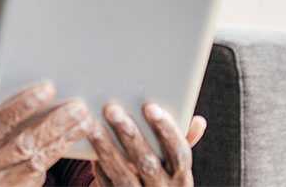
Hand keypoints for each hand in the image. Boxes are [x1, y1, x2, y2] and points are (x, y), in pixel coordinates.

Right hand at [0, 82, 92, 186]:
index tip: (47, 88)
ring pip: (35, 161)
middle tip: (78, 106)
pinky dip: (54, 157)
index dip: (21, 106)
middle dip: (52, 124)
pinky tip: (71, 142)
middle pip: (22, 144)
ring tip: (84, 121)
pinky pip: (37, 177)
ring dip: (62, 140)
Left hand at [88, 102, 206, 186]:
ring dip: (107, 148)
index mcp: (181, 178)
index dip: (166, 130)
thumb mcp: (174, 165)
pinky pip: (108, 185)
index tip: (150, 107)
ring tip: (92, 125)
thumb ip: (181, 141)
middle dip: (130, 135)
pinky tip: (87, 147)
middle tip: (112, 109)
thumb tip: (198, 120)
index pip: (179, 153)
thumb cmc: (161, 177)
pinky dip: (98, 167)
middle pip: (148, 163)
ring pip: (123, 176)